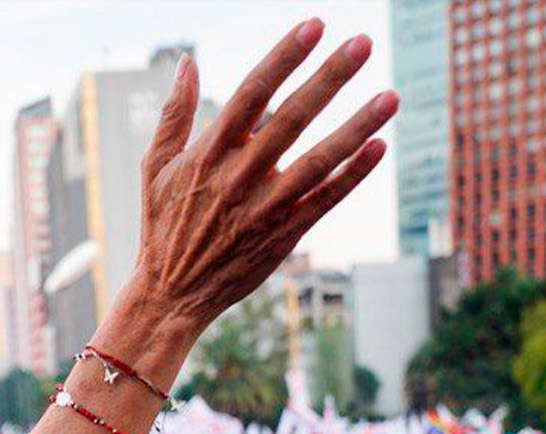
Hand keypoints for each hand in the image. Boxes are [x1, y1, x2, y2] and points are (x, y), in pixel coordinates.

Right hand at [127, 22, 393, 332]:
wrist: (171, 294)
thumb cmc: (162, 225)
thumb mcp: (154, 166)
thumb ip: (174, 112)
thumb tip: (187, 60)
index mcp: (208, 153)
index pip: (252, 93)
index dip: (285, 57)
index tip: (314, 25)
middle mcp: (239, 176)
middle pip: (291, 118)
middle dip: (328, 78)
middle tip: (363, 43)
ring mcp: (265, 207)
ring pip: (318, 159)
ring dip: (357, 126)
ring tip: (391, 95)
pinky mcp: (284, 234)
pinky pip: (325, 200)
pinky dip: (353, 175)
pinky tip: (379, 146)